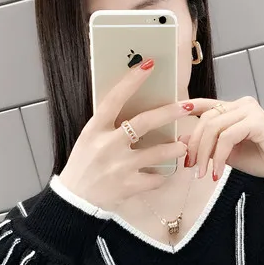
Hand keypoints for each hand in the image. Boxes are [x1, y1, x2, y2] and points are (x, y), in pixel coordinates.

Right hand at [58, 59, 191, 210]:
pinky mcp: (127, 186)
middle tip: (188, 106)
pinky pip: (154, 179)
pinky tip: (165, 174)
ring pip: (156, 153)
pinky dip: (162, 176)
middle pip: (144, 123)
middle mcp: (107, 145)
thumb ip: (109, 125)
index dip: (131, 81)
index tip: (148, 64)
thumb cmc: (84, 165)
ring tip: (184, 145)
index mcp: (95, 129)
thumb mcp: (90, 139)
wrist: (75, 200)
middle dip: (169, 112)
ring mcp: (118, 167)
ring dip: (175, 148)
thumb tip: (136, 107)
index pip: (114, 99)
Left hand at [181, 96, 263, 179]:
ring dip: (205, 154)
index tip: (171, 116)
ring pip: (214, 127)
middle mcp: (240, 104)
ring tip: (203, 174)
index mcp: (233, 109)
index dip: (186, 108)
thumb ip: (208, 145)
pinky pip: (227, 137)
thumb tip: (182, 141)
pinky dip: (218, 156)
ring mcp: (249, 110)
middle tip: (191, 168)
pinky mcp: (256, 121)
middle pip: (205, 119)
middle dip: (194, 145)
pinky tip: (216, 173)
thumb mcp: (226, 153)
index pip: (205, 104)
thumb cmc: (259, 159)